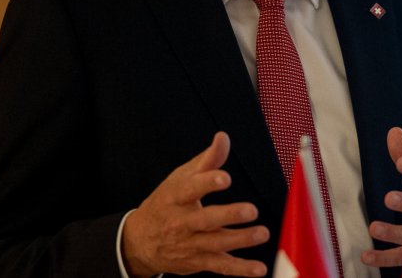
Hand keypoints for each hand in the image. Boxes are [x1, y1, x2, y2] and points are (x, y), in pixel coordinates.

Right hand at [121, 132, 269, 276]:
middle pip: (205, 220)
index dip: (207, 182)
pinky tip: (258, 268)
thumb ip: (207, 160)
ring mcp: (189, 244)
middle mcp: (181, 222)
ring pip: (215, 244)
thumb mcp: (180, 178)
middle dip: (228, 215)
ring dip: (240, 240)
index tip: (225, 177)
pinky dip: (240, 269)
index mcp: (176, 197)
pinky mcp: (198, 261)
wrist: (139, 241)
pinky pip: (220, 266)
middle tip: (251, 210)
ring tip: (262, 233)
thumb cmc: (166, 203)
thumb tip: (223, 137)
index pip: (190, 188)